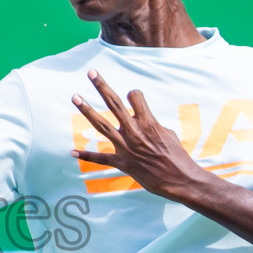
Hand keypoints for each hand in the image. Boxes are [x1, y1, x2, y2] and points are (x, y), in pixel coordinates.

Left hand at [70, 71, 206, 198]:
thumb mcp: (168, 134)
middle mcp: (134, 131)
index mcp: (148, 122)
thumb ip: (151, 125)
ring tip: (75, 96)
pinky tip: (73, 152)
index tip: (134, 97)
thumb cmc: (177, 156)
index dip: (134, 94)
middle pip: (114, 103)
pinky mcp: (122, 163)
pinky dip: (86, 155)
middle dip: (101, 86)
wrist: (179, 180)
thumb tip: (142, 122)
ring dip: (86, 110)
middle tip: (91, 72)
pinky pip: (100, 158)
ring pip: (101, 125)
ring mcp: (126, 147)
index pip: (135, 96)